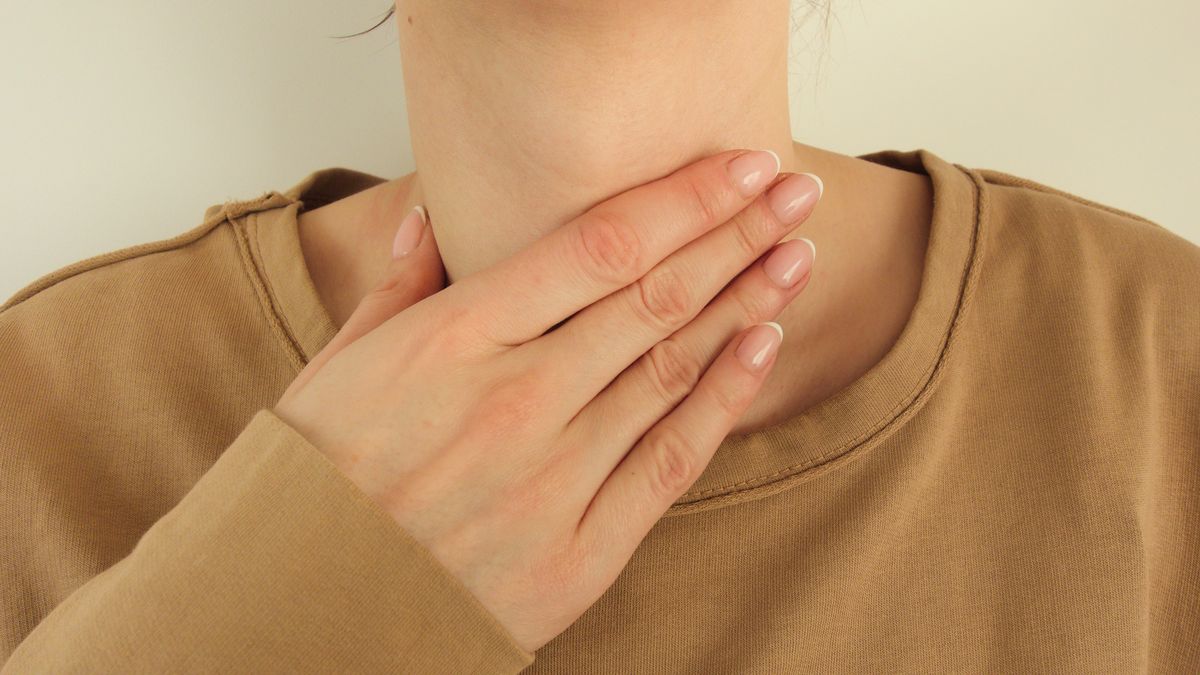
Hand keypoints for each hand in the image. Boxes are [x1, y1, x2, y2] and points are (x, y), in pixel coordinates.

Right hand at [273, 148, 821, 652]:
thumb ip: (400, 287)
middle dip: (737, 237)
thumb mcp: (335, 367)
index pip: (599, 247)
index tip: (742, 166)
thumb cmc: (312, 484)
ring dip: (746, 305)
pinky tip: (762, 347)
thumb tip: (436, 213)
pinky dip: (722, 399)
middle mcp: (513, 400)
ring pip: (673, 370)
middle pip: (655, 298)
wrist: (296, 615)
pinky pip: (669, 461)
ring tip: (796, 256)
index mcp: (451, 341)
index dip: (685, 200)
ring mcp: (551, 479)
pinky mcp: (578, 552)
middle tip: (797, 195)